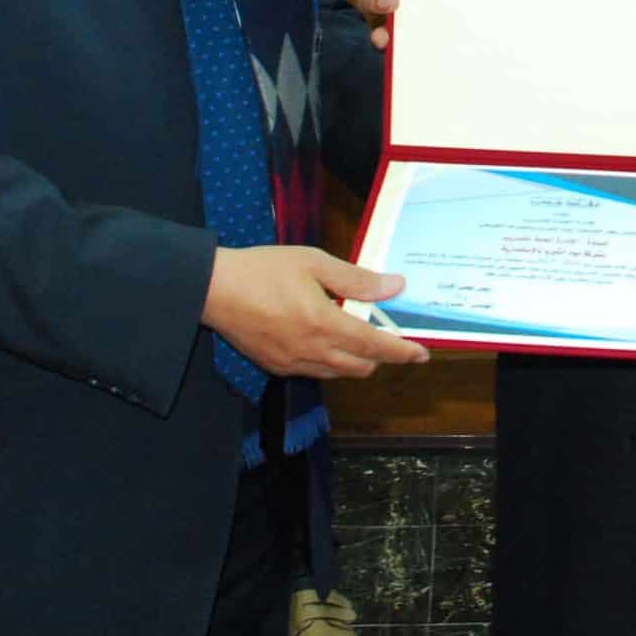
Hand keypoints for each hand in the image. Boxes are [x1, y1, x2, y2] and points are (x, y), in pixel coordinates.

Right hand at [201, 245, 429, 378]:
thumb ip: (356, 279)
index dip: (402, 352)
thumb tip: (395, 286)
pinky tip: (324, 338)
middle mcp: (312, 352)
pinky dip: (330, 361)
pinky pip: (315, 371)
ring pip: (338, 372)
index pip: (375, 347)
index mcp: (325, 325)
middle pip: (361, 367)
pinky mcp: (276, 367)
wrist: (213, 289)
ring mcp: (292, 364)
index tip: (422, 354)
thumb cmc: (264, 269)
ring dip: (356, 360)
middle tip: (387, 335)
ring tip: (357, 333)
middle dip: (380, 356)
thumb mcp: (314, 263)